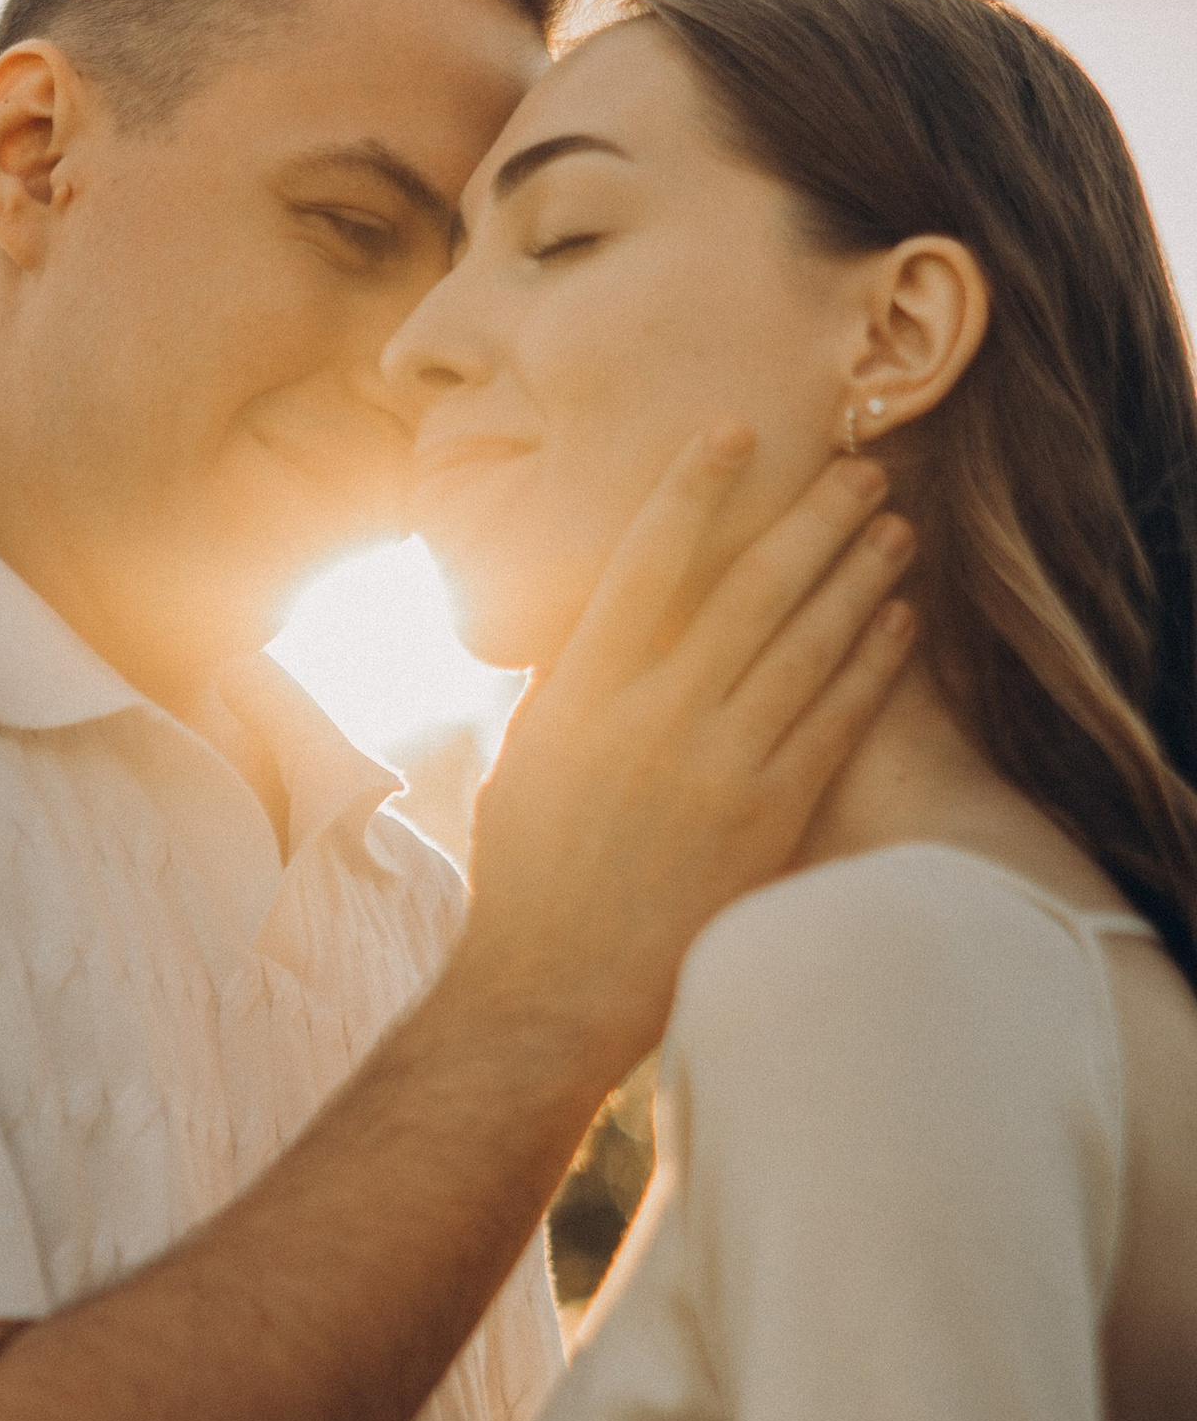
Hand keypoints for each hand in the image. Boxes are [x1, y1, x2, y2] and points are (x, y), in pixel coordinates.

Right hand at [461, 432, 915, 1088]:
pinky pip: (835, 724)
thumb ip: (563, 686)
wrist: (555, 987)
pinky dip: (871, 666)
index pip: (644, 565)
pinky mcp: (767, 818)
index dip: (692, 491)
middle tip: (859, 469)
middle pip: (750, 592)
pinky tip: (898, 625)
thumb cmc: (528, 873)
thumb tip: (591, 623)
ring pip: (806, 648)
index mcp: (581, 696)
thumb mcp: (522, 760)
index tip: (731, 433)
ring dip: (858, 580)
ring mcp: (717, 770)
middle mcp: (653, 721)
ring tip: (894, 530)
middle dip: (811, 520)